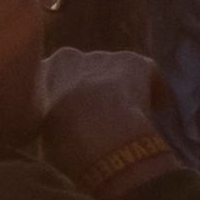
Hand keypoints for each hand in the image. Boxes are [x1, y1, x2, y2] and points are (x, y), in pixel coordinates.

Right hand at [34, 48, 172, 191]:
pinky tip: (158, 109)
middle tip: (101, 117)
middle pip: (84, 71)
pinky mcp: (134, 61)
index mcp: (41, 72)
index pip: (51, 79)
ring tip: (130, 116)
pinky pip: (147, 73)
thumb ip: (50, 125)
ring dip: (120, 88)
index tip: (73, 117)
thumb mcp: (44, 137)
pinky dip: (154, 89)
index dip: (65, 98)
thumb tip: (58, 133)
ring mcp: (103, 56)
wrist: (98, 136)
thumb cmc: (64, 144)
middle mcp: (70, 56)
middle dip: (92, 89)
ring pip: (114, 72)